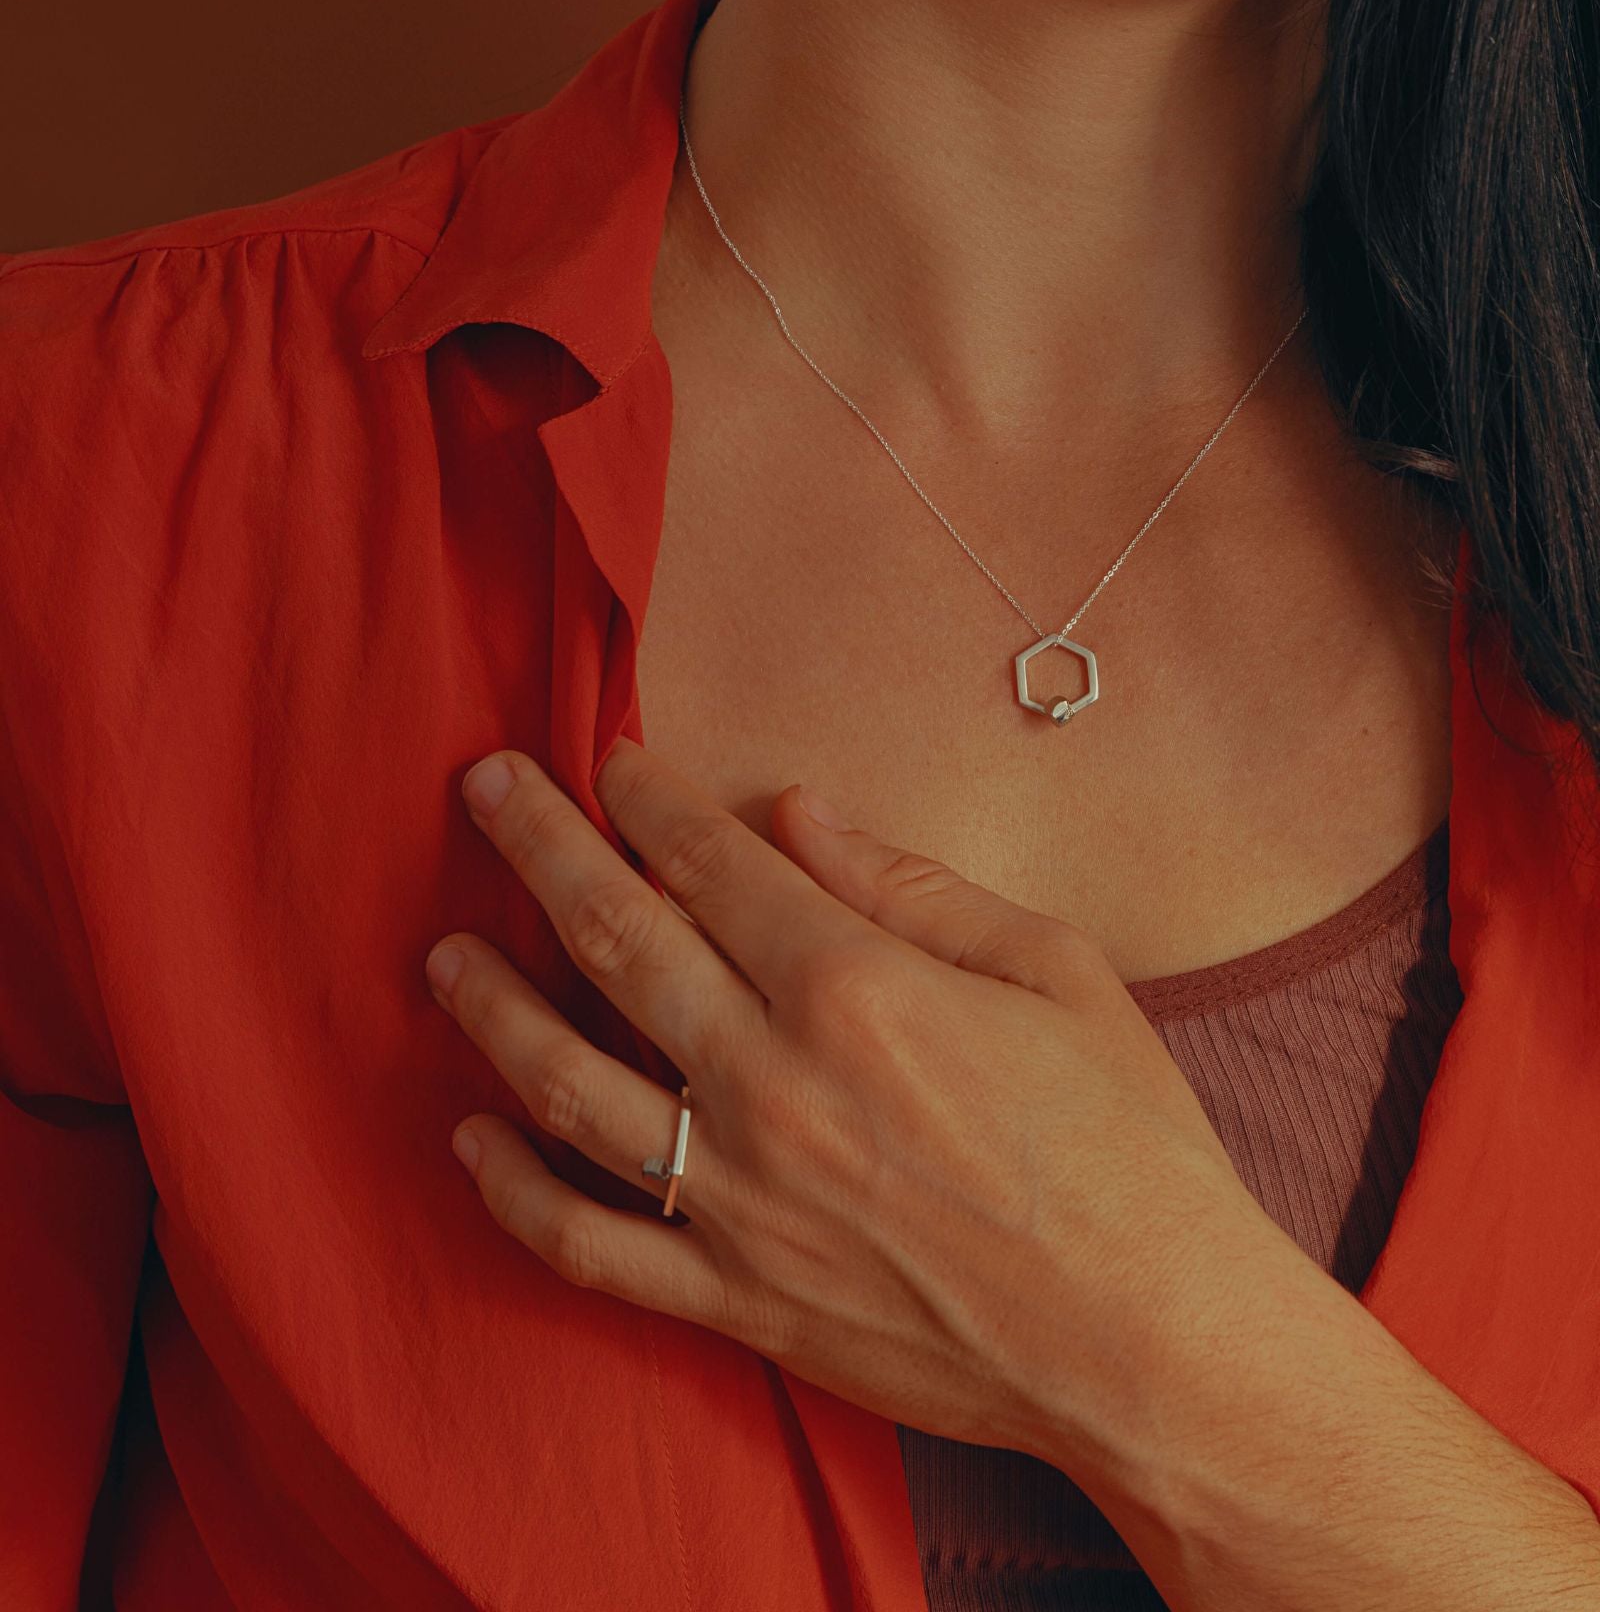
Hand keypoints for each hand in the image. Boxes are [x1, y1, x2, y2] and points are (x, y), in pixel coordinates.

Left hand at [424, 736, 1285, 1479]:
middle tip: (484, 788)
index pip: (706, 860)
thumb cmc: (1126, 1147)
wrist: (1153, 1344)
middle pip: (613, 937)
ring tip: (444, 953)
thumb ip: (910, 883)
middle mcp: (773, 1080)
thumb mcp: (1054, 971)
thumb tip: (795, 811)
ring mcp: (740, 1197)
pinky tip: (469, 1138)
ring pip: (566, 1080)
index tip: (608, 758)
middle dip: (537, 846)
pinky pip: (587, 1241)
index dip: (645, 797)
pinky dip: (511, 1189)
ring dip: (491, 1004)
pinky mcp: (735, 1298)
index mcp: (855, 985)